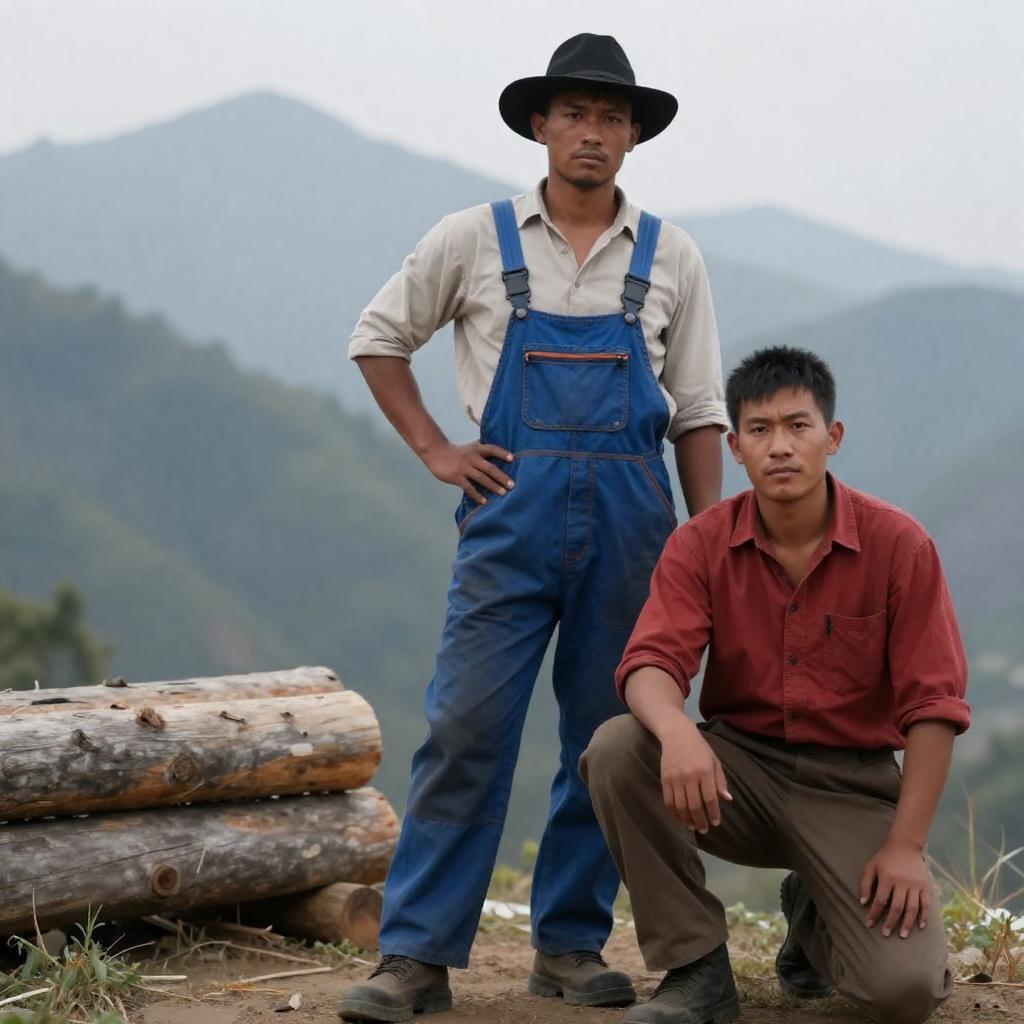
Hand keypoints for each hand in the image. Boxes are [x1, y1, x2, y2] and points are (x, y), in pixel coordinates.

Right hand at [422, 441, 514, 503]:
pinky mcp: (457, 477)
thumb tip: (496, 454)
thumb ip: (481, 450)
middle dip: (501, 476)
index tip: (512, 459)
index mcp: (476, 449)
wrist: (436, 453)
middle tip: (512, 485)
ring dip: (493, 486)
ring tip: (503, 493)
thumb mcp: (470, 447)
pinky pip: (469, 487)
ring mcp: (464, 468)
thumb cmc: (456, 452)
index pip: (492, 449)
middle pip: (489, 467)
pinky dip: (477, 495)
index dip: (502, 453)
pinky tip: (484, 501)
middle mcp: (472, 458)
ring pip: (481, 478)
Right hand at [658, 719, 732, 833]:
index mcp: (705, 772)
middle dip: (699, 821)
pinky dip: (674, 812)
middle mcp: (690, 776)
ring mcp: (675, 778)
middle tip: (704, 830)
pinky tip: (679, 817)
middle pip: (694, 805)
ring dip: (686, 820)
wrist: (677, 734)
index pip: (710, 798)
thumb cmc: (700, 748)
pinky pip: (668, 801)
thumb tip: (727, 800)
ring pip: (680, 806)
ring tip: (692, 827)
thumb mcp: (714, 761)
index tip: (716, 823)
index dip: (713, 813)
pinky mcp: (665, 779)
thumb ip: (720, 781)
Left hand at [860, 839, 931, 937]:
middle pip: (897, 907)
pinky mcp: (925, 885)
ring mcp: (915, 885)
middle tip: (886, 934)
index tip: (869, 924)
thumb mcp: (871, 866)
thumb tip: (863, 903)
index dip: (874, 913)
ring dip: (907, 923)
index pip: (880, 901)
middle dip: (890, 922)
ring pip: (912, 908)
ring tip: (903, 935)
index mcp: (887, 878)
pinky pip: (926, 903)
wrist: (905, 845)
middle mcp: (902, 882)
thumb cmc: (885, 857)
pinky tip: (921, 926)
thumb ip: (865, 884)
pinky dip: (924, 916)